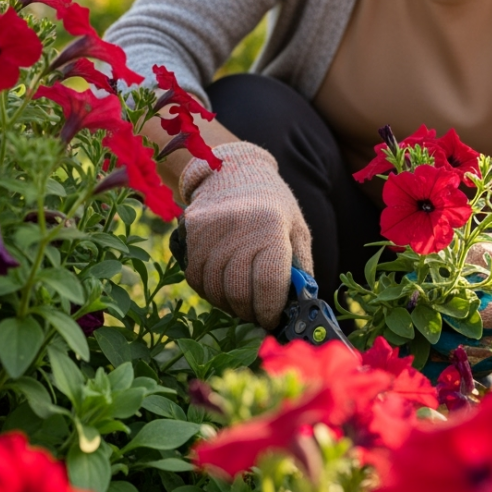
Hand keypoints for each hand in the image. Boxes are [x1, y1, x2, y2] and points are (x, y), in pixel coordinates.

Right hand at [179, 142, 312, 329]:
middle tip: (256, 316)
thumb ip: (300, 270)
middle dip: (249, 313)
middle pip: (239, 291)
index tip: (272, 320)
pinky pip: (195, 278)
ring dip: (228, 305)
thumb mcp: (296, 231)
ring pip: (214, 289)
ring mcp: (211, 230)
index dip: (270, 310)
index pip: (268, 283)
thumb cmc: (274, 207)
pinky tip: (222, 288)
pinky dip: (208, 291)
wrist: (236, 171)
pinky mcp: (191, 232)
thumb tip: (300, 309)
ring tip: (240, 303)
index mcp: (272, 227)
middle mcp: (239, 227)